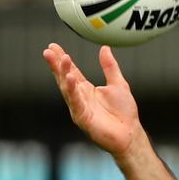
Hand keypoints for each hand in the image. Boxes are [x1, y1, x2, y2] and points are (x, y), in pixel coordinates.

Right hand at [43, 43, 141, 157]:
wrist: (130, 133)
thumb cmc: (124, 111)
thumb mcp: (119, 84)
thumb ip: (110, 67)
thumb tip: (104, 48)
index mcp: (87, 90)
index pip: (71, 72)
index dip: (62, 60)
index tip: (53, 46)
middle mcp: (80, 98)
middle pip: (65, 79)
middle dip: (56, 65)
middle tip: (48, 50)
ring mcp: (80, 108)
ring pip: (67, 89)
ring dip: (63, 74)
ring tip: (61, 58)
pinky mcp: (83, 118)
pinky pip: (76, 102)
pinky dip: (72, 90)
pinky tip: (70, 78)